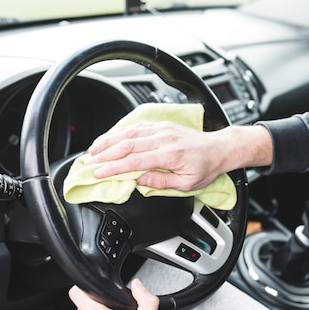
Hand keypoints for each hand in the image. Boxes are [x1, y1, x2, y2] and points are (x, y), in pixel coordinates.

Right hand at [85, 121, 271, 190]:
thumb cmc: (205, 168)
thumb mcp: (186, 184)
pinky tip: (110, 138)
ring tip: (93, 150)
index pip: (134, 161)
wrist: (219, 148)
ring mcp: (162, 129)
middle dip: (105, 153)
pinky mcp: (161, 125)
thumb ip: (160, 183)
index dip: (113, 167)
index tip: (99, 173)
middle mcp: (163, 138)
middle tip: (89, 162)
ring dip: (109, 140)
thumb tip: (138, 181)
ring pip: (129, 133)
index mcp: (169, 155)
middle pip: (126, 144)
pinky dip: (120, 132)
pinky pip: (137, 127)